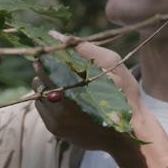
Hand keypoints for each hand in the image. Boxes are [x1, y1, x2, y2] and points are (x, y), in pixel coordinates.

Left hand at [33, 37, 142, 153]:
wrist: (128, 132)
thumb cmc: (123, 93)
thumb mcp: (111, 63)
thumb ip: (84, 48)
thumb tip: (57, 35)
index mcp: (79, 84)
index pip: (50, 62)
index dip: (47, 54)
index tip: (50, 49)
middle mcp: (65, 103)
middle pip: (41, 76)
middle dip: (45, 68)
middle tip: (54, 63)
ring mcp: (58, 119)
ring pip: (38, 91)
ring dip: (44, 83)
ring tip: (61, 81)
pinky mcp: (56, 129)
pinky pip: (40, 106)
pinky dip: (46, 98)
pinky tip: (62, 96)